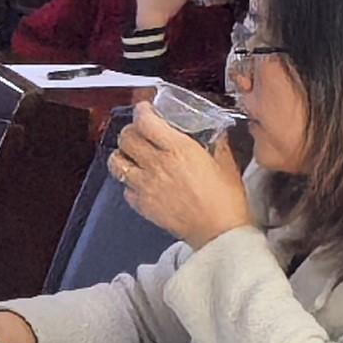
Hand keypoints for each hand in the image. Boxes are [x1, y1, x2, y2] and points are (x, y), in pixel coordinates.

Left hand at [111, 95, 254, 248]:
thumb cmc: (226, 199)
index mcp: (178, 150)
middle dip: (130, 130)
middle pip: (126, 138)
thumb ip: (217, 144)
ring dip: (122, 154)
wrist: (219, 232)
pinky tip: (139, 180)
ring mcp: (145, 185)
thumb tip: (216, 133)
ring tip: (131, 154)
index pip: (146, 122)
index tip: (145, 109)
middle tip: (139, 131)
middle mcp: (156, 164)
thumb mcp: (226, 164)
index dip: (142, 111)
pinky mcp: (141, 204)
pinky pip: (124, 187)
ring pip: (116, 162)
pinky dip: (128, 181)